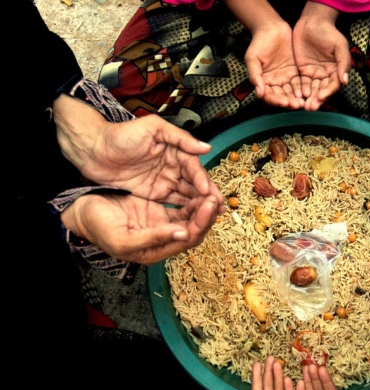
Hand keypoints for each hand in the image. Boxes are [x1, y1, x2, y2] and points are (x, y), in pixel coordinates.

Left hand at [53, 95, 224, 211]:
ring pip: (187, 195)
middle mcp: (173, 167)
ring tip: (210, 218)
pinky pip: (173, 204)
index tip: (208, 193)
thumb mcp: (152, 129)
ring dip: (199, 206)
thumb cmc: (120, 134)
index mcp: (176, 150)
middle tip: (217, 210)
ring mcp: (164, 182)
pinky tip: (193, 221)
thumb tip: (206, 147)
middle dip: (207, 197)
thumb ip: (179, 138)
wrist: (92, 149)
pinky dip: (184, 212)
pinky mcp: (154, 194)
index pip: (194, 167)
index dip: (202, 180)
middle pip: (195, 184)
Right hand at [60, 192, 218, 264]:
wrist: (81, 211)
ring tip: (212, 190)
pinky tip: (199, 187)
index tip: (210, 204)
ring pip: (191, 216)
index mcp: (156, 251)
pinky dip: (192, 197)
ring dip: (202, 205)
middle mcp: (164, 239)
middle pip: (195, 228)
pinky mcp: (158, 209)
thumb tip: (183, 235)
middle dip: (207, 213)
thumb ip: (153, 238)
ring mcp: (162, 224)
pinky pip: (182, 205)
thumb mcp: (123, 238)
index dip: (202, 223)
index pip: (189, 239)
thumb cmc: (97, 226)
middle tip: (216, 195)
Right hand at [245, 21, 305, 109]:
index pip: (269, 96)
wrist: (271, 28)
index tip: (284, 102)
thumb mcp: (252, 58)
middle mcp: (274, 83)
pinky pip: (299, 83)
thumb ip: (254, 75)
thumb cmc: (259, 42)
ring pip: (291, 92)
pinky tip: (306, 92)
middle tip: (297, 105)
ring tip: (303, 102)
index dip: (276, 101)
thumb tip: (259, 93)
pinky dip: (302, 89)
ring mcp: (285, 78)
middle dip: (289, 102)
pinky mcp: (294, 72)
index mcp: (263, 82)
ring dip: (296, 98)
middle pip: (281, 97)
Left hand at [293, 2, 349, 110]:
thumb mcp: (339, 45)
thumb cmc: (328, 32)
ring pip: (312, 90)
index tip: (321, 97)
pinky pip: (302, 84)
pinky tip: (298, 96)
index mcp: (336, 71)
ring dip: (308, 99)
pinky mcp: (303, 72)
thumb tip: (345, 81)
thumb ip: (343, 62)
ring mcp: (314, 74)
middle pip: (322, 91)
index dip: (328, 92)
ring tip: (304, 106)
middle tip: (310, 107)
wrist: (312, 22)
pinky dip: (300, 91)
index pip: (333, 85)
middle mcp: (326, 75)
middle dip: (317, 100)